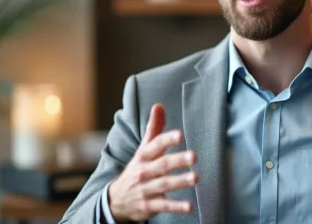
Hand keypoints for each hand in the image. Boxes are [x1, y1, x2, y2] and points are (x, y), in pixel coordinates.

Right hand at [108, 104, 197, 222]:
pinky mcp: (149, 205)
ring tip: (196, 178)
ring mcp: (146, 189)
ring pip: (164, 184)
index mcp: (144, 156)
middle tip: (194, 156)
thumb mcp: (143, 149)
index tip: (180, 135)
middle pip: (162, 164)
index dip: (167, 139)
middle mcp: (144, 171)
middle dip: (177, 160)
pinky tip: (190, 206)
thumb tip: (159, 105)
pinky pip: (163, 206)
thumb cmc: (137, 169)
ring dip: (180, 182)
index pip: (155, 145)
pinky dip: (176, 207)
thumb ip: (154, 128)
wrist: (115, 200)